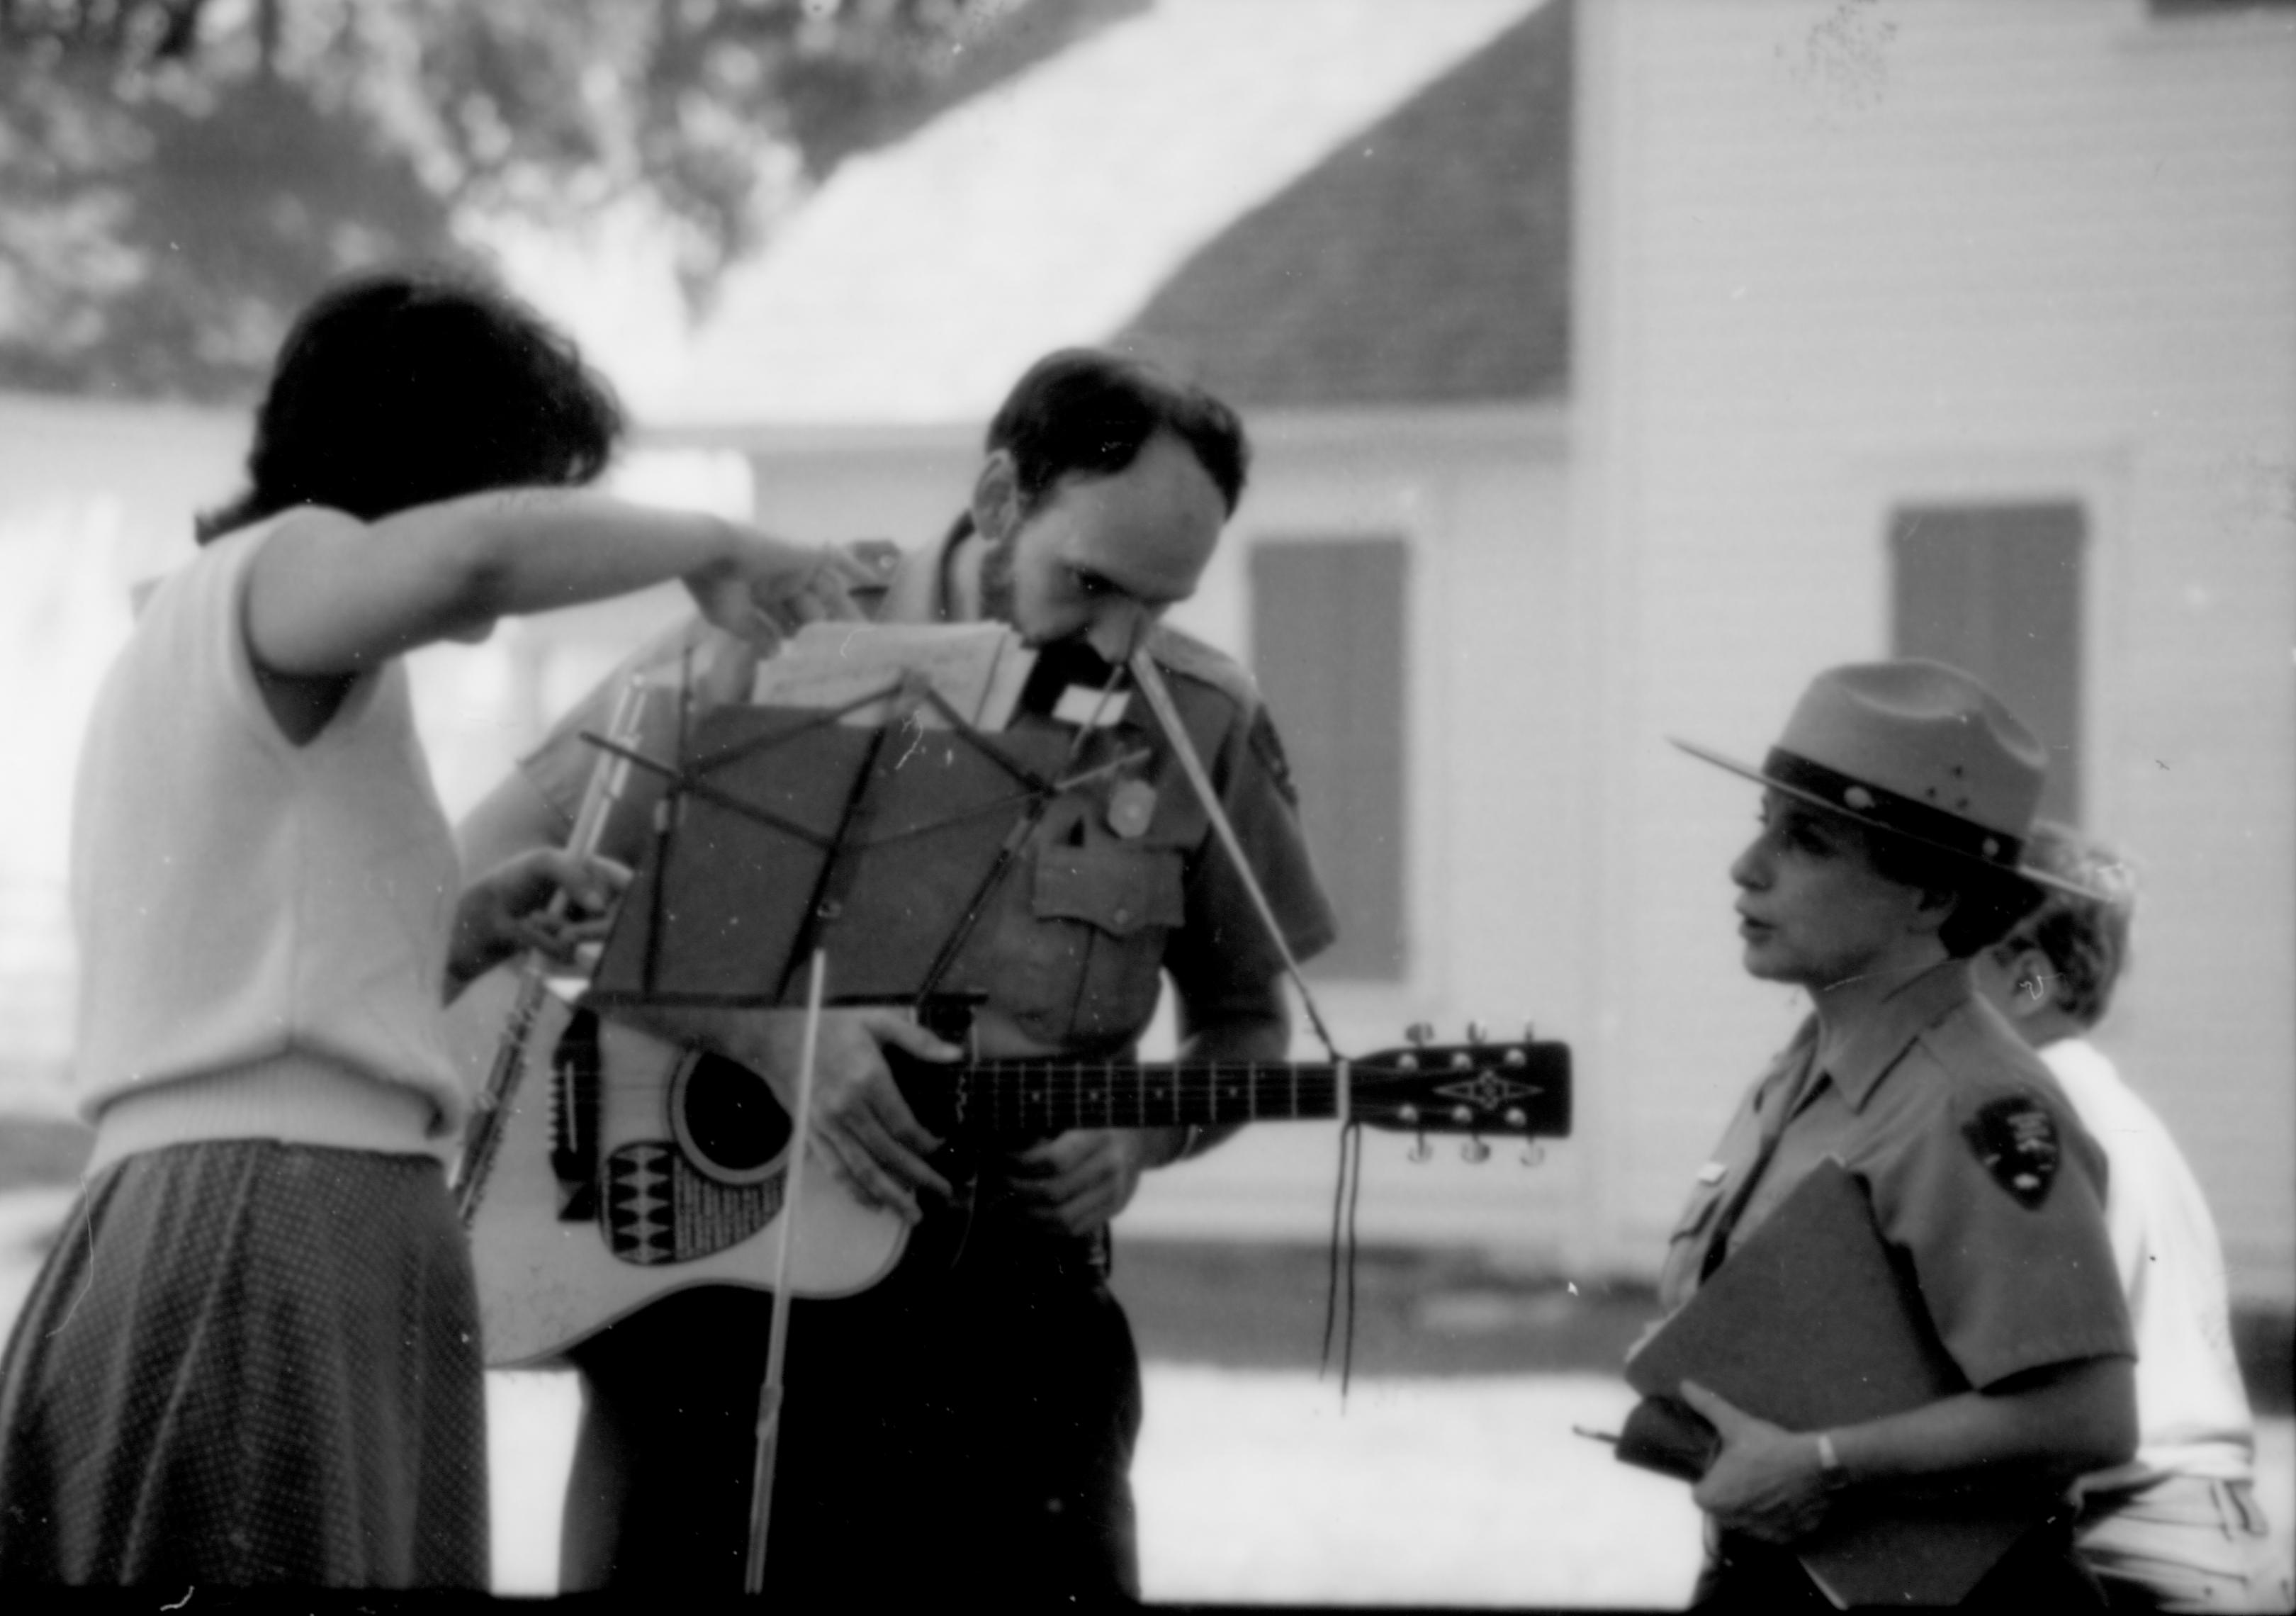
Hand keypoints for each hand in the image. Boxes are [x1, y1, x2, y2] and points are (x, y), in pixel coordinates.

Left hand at [447, 848, 629, 993]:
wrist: (484, 912)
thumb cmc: (513, 878)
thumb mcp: (542, 863)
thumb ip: (573, 875)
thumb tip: (599, 908)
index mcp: (598, 873)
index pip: (631, 885)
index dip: (632, 899)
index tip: (613, 912)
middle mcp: (598, 901)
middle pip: (620, 922)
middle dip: (591, 929)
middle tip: (566, 932)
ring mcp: (585, 927)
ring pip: (594, 942)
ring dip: (561, 933)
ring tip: (533, 920)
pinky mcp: (570, 949)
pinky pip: (572, 955)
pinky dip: (548, 945)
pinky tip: (530, 933)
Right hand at [686, 530, 869, 650]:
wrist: (710, 552)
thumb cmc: (715, 587)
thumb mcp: (734, 619)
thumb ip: (758, 633)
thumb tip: (774, 655)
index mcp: (758, 596)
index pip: (786, 622)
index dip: (800, 640)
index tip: (814, 661)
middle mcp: (778, 582)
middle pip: (811, 610)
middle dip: (825, 631)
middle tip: (847, 654)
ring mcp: (794, 568)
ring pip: (827, 593)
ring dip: (843, 613)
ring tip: (864, 636)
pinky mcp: (806, 554)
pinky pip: (836, 558)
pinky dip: (853, 565)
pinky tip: (873, 578)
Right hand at [749, 1008, 960, 1224]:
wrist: (776, 1037)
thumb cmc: (829, 1026)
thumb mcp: (877, 1021)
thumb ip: (918, 1040)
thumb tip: (956, 1054)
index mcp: (868, 1079)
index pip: (903, 1125)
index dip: (925, 1143)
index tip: (939, 1148)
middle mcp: (847, 1107)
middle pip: (889, 1153)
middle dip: (919, 1177)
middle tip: (943, 1191)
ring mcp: (827, 1125)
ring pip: (863, 1169)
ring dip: (891, 1195)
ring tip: (912, 1213)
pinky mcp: (811, 1134)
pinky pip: (835, 1170)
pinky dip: (854, 1191)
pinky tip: (873, 1204)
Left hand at [995, 1128, 1178, 1237]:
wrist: (1142, 1137)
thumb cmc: (1098, 1119)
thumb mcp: (1078, 1112)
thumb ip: (1048, 1126)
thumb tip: (1005, 1142)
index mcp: (1098, 1136)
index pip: (1054, 1161)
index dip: (1022, 1165)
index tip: (1004, 1160)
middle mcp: (1109, 1166)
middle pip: (1054, 1193)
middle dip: (1019, 1192)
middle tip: (1002, 1184)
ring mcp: (1114, 1191)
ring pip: (1063, 1218)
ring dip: (1029, 1216)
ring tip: (1009, 1206)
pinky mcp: (1114, 1208)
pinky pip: (1075, 1229)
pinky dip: (1047, 1228)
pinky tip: (1030, 1217)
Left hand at [1680, 1381, 1832, 1544]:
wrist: (1816, 1464)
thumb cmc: (1768, 1446)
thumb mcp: (1735, 1423)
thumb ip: (1707, 1405)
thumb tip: (1684, 1384)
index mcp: (1711, 1499)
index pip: (1702, 1493)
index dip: (1714, 1480)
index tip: (1729, 1468)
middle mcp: (1730, 1523)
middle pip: (1724, 1509)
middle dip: (1732, 1495)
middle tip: (1750, 1473)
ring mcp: (1759, 1535)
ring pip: (1748, 1521)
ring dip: (1754, 1508)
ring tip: (1769, 1484)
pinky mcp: (1785, 1540)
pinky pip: (1774, 1530)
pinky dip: (1777, 1519)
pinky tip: (1785, 1498)